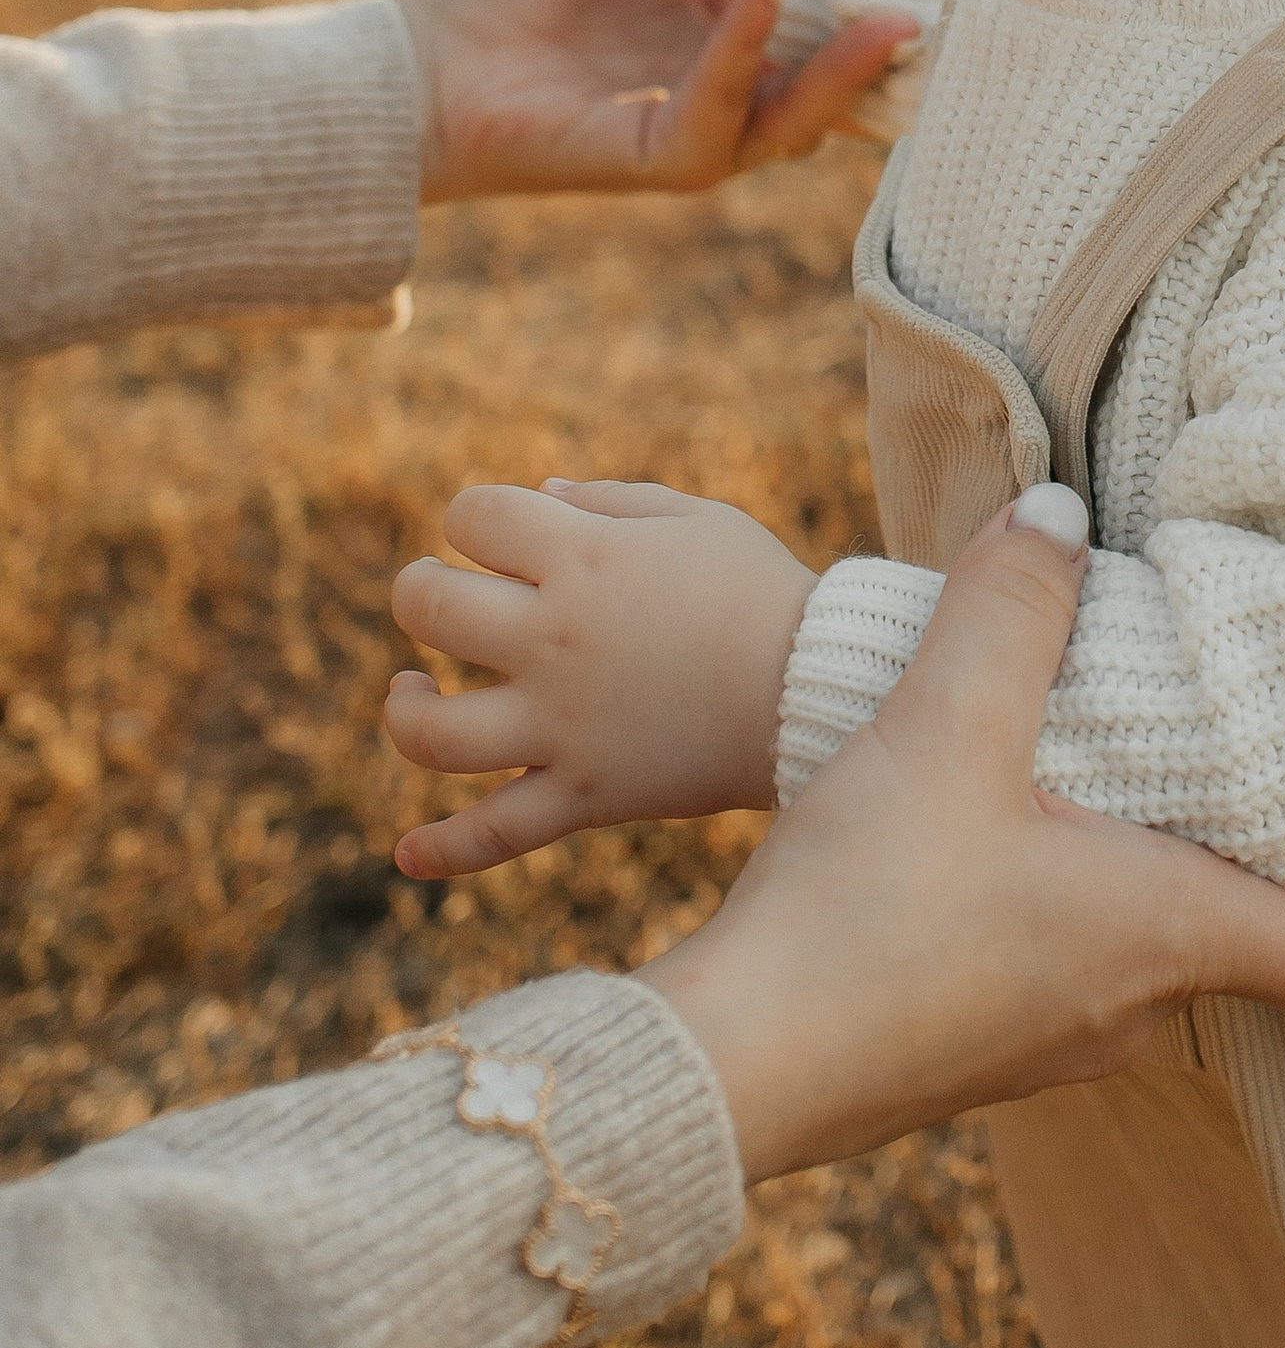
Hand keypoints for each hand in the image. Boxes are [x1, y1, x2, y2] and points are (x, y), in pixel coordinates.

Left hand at [386, 482, 815, 876]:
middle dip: (420, 592)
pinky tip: (406, 854)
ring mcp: (559, 726)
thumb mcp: (696, 519)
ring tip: (411, 690)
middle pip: (430, 607)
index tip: (498, 533)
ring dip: (402, 708)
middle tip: (438, 595)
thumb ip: (611, 501)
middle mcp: (553, 639)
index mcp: (582, 558)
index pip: (474, 516)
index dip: (473, 517)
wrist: (819, 689)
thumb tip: (539, 494)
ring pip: (431, 731)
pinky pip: (494, 835)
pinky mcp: (583, 795)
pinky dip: (444, 851)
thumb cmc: (761, 591)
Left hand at [396, 0, 912, 200]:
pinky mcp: (667, 157)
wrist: (431, 59)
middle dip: (888, 40)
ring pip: (800, 109)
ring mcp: (707, 128)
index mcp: (725, 26)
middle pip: (832, 71)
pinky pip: (726, 106)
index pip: (817, 6)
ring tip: (889, 14)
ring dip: (843, 60)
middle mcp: (730, 83)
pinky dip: (751, 43)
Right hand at [638, 501, 1284, 1181]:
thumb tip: (1062, 511)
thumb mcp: (944, 723)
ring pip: (1170, 943)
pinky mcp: (986, 1037)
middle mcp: (1138, 1001)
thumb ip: (1013, 607)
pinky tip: (1047, 821)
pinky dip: (1104, 890)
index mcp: (1169, 934)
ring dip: (1188, 866)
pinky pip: (1087, 958)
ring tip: (1185, 766)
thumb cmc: (864, 907)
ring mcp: (1061, 1034)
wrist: (731, 1067)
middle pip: (1269, 939)